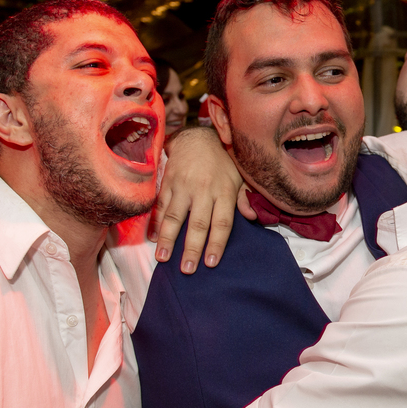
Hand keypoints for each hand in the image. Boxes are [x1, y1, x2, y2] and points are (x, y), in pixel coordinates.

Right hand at [151, 127, 241, 272]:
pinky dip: (156, 223)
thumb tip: (252, 217)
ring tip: (163, 258)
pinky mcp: (167, 182)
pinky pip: (160, 205)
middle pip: (198, 224)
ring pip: (175, 216)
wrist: (197, 138)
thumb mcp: (239, 176)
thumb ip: (244, 197)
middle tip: (188, 269)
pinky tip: (154, 238)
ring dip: (168, 239)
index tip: (211, 263)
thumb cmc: (221, 162)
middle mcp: (203, 190)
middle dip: (192, 248)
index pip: (222, 223)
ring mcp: (183, 186)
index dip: (216, 244)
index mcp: (223, 191)